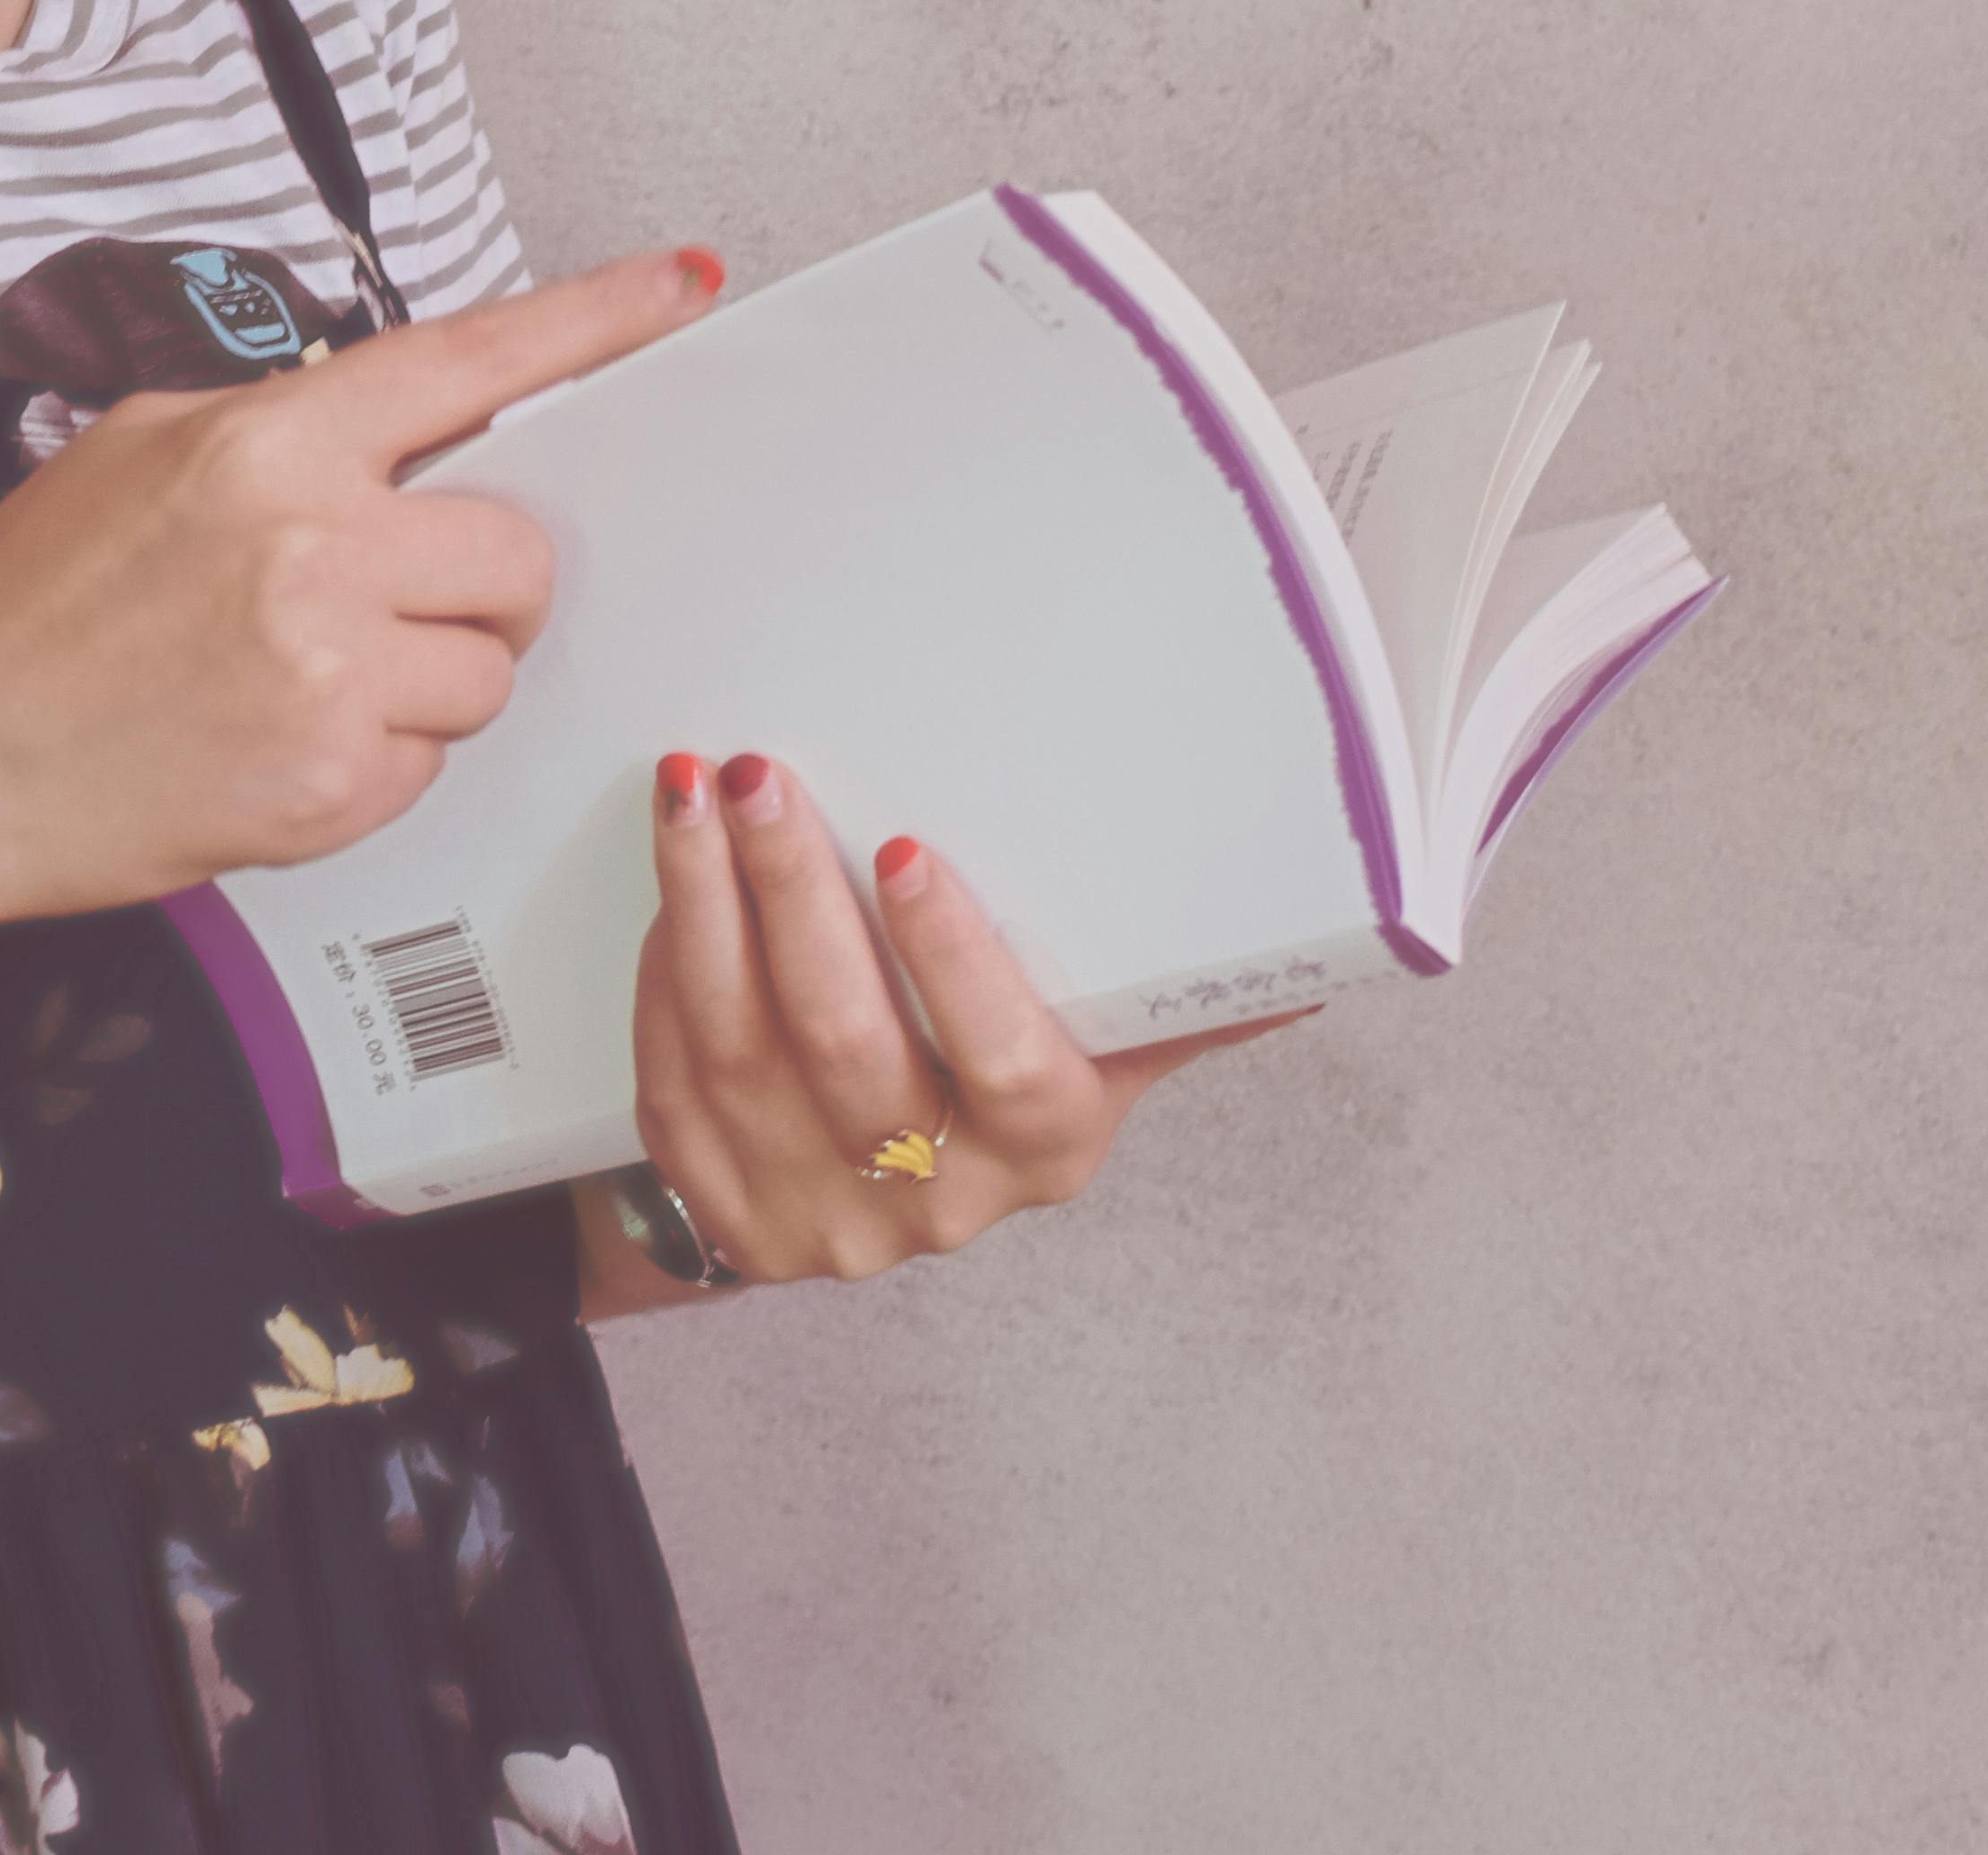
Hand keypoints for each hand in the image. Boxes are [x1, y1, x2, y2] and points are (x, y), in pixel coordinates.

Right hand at [0, 245, 729, 947]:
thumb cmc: (17, 609)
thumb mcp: (134, 459)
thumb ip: (275, 436)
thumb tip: (391, 438)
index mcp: (266, 446)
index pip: (467, 366)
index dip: (593, 322)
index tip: (681, 287)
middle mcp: (313, 550)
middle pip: (515, 556)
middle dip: (476, 585)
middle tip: (388, 604)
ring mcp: (327, 676)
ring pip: (483, 672)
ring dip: (421, 681)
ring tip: (296, 684)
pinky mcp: (328, 789)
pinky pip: (426, 764)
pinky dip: (370, 762)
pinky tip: (266, 746)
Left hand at [625, 747, 1311, 1285]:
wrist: (858, 1204)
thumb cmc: (989, 1079)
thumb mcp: (1094, 1047)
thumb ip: (1178, 996)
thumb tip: (1317, 944)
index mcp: (1045, 1143)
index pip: (1007, 1066)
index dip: (954, 963)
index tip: (906, 851)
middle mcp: (932, 1195)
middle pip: (847, 1044)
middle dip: (794, 895)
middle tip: (761, 776)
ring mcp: (817, 1211)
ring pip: (741, 1048)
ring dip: (708, 907)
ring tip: (697, 794)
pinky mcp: (720, 1203)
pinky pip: (676, 1075)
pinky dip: (671, 969)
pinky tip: (678, 885)